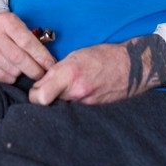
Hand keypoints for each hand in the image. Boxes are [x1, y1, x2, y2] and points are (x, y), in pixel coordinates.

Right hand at [0, 12, 55, 83]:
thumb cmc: (0, 28)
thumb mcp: (13, 23)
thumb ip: (29, 37)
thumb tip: (48, 59)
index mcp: (5, 21)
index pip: (27, 42)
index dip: (42, 56)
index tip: (51, 65)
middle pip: (20, 59)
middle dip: (35, 70)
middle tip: (43, 74)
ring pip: (12, 70)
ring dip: (23, 74)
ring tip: (27, 71)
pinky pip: (2, 77)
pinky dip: (11, 78)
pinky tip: (13, 71)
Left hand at [29, 34, 165, 105]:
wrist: (132, 67)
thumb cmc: (104, 56)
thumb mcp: (76, 56)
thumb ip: (57, 70)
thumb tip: (42, 81)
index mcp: (69, 73)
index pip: (38, 95)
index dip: (34, 93)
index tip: (37, 88)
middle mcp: (75, 91)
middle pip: (46, 105)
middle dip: (43, 100)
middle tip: (46, 93)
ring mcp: (85, 102)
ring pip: (60, 108)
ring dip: (58, 102)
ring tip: (65, 92)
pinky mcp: (93, 109)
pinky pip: (74, 110)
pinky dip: (72, 105)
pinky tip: (78, 96)